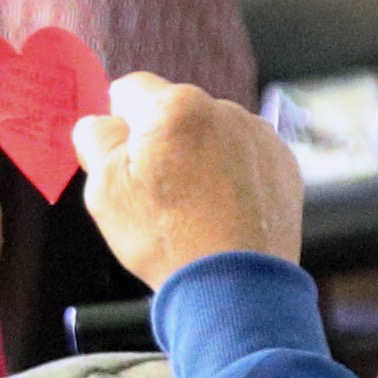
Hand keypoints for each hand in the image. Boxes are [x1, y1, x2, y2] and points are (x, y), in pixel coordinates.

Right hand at [70, 76, 304, 287]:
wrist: (236, 287)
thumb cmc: (169, 240)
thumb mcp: (105, 188)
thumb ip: (96, 138)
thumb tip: (99, 122)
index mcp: (176, 106)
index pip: (131, 90)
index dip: (120, 125)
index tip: (124, 158)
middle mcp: (224, 110)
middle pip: (175, 113)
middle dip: (162, 143)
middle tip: (159, 194)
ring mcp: (259, 136)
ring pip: (211, 134)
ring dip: (199, 157)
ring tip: (194, 208)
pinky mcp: (282, 164)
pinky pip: (244, 156)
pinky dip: (231, 175)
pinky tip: (222, 210)